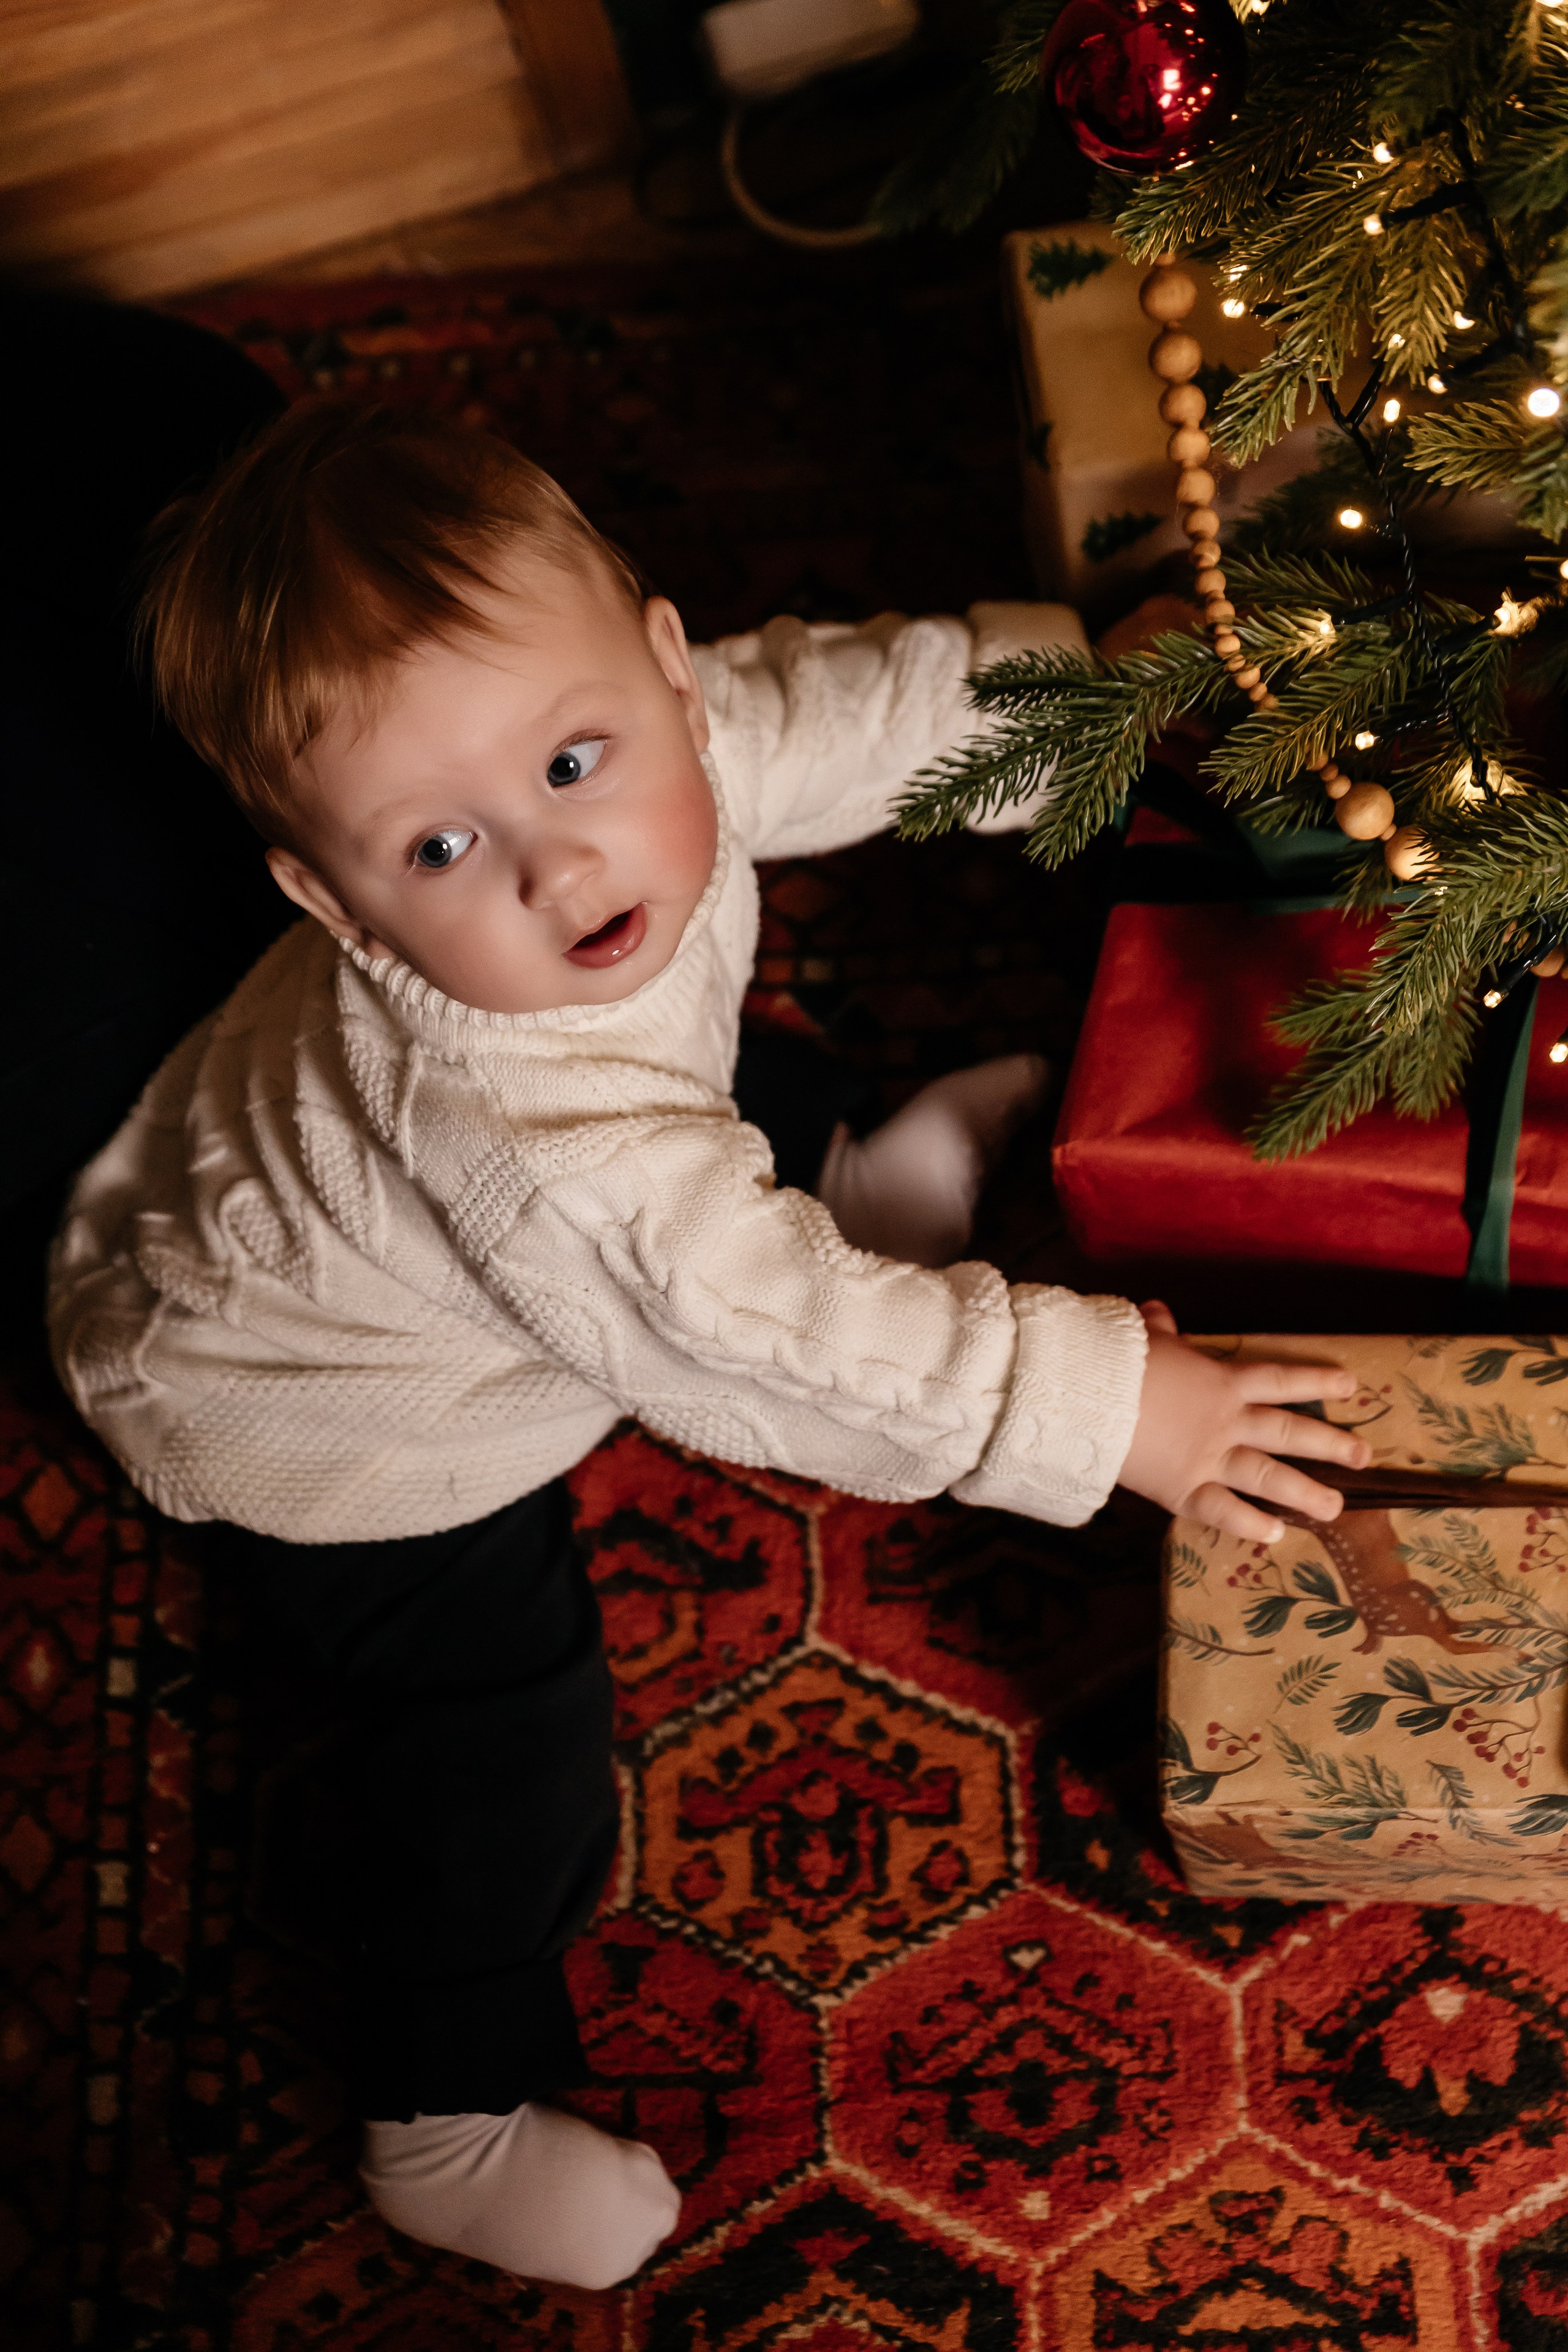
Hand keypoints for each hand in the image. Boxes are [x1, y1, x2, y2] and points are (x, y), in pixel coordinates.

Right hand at [1117, 1303, 1370, 1540]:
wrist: (1091, 1399)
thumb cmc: (1119, 1363)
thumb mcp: (1144, 1338)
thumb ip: (1160, 1328)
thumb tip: (1158, 1309)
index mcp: (1221, 1382)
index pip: (1279, 1379)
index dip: (1316, 1381)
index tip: (1350, 1386)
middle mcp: (1227, 1422)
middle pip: (1288, 1433)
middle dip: (1329, 1444)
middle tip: (1363, 1456)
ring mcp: (1210, 1458)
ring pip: (1268, 1477)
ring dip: (1305, 1493)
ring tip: (1337, 1508)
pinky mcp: (1184, 1489)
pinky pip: (1223, 1510)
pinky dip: (1249, 1524)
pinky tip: (1275, 1535)